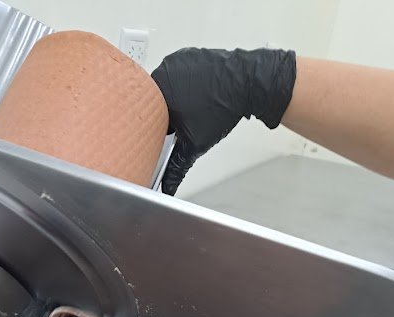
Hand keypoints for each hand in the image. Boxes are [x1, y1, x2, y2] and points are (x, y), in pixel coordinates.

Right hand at [151, 47, 295, 194]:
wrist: (250, 83)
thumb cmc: (224, 105)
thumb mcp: (194, 144)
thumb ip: (176, 167)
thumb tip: (167, 184)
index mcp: (157, 89)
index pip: (143, 117)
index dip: (151, 132)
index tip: (161, 139)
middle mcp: (164, 69)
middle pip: (154, 103)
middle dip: (165, 118)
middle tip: (178, 129)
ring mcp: (178, 60)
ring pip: (167, 89)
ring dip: (175, 103)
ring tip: (191, 113)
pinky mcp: (191, 55)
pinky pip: (180, 77)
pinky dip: (185, 89)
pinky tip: (198, 100)